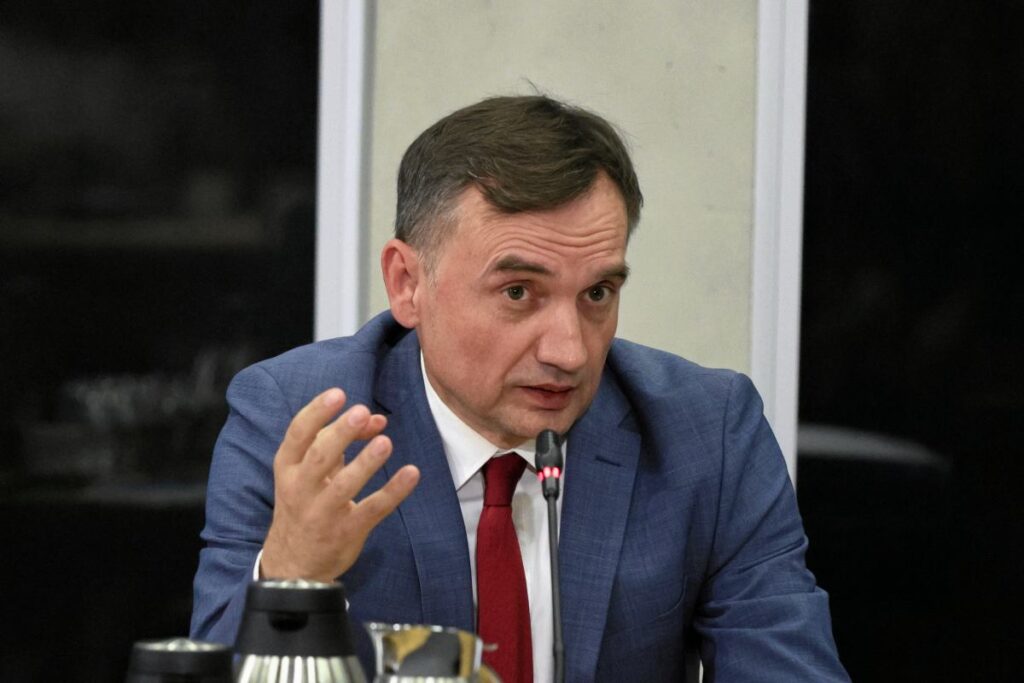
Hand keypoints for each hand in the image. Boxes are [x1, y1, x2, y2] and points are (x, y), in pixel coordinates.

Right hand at [260, 387, 419, 581]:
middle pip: (320, 456)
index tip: (338, 394)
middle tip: (361, 412)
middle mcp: (301, 489)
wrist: (293, 564)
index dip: (317, 413)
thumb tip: (374, 418)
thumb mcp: (310, 471)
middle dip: (341, 433)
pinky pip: (373, 510)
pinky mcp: (347, 531)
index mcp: (288, 468)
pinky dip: (393, 491)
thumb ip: (339, 441)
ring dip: (366, 462)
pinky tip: (411, 473)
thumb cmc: (304, 503)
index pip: (298, 434)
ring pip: (344, 485)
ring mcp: (323, 513)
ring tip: (385, 442)